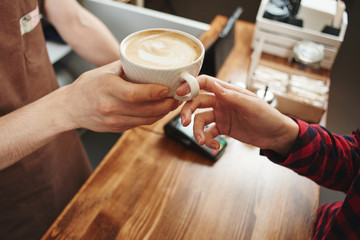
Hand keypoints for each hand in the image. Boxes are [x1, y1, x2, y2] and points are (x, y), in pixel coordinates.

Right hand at [60, 61, 180, 131]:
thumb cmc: (87, 86)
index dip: (153, 93)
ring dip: (163, 112)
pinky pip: (140, 124)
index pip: (133, 94)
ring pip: (146, 119)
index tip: (167, 88)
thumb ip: (127, 67)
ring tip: (173, 103)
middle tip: (178, 97)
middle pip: (145, 110)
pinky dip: (153, 117)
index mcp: (107, 89)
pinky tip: (161, 110)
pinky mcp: (117, 129)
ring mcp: (114, 121)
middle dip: (166, 105)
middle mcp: (110, 108)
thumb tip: (150, 62)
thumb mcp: (104, 71)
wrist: (70, 108)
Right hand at [178, 75, 298, 155]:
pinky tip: (215, 146)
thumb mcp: (252, 105)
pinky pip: (208, 133)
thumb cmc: (267, 116)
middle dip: (188, 112)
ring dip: (197, 131)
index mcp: (227, 91)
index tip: (180, 93)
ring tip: (202, 141)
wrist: (276, 135)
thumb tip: (214, 86)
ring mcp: (220, 116)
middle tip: (185, 123)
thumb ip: (232, 96)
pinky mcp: (222, 129)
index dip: (191, 85)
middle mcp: (221, 102)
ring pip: (200, 120)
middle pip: (196, 102)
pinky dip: (208, 140)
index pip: (205, 83)